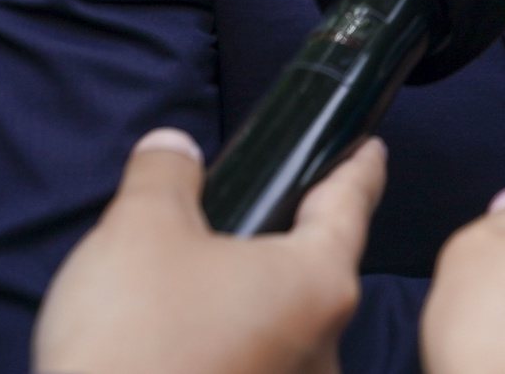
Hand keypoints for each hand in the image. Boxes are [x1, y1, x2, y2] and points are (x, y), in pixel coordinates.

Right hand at [32, 128, 381, 373]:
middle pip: (314, 272)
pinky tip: (180, 345)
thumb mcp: (139, 230)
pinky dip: (227, 348)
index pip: (350, 204)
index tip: (371, 150)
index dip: (358, 169)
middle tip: (251, 215)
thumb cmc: (133, 344)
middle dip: (281, 245)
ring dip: (248, 304)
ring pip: (282, 327)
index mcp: (319, 281)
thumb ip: (165, 176)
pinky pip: (256, 366)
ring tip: (192, 288)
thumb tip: (172, 150)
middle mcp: (324, 343)